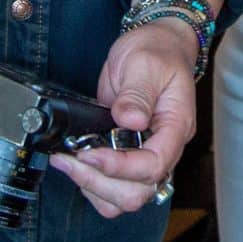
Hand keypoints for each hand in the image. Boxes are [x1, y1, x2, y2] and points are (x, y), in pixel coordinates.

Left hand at [50, 19, 197, 218]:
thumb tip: (129, 120)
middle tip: (70, 161)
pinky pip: (112, 187)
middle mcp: (162, 147)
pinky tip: (76, 164)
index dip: (120, 167)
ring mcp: (143, 153)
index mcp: (175, 127)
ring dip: (93, 188)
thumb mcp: (145, 63)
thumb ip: (137, 93)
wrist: (156, 44)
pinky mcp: (125, 153)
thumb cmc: (157, 51)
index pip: (153, 165)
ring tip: (67, 163)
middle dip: (100, 182)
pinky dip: (92, 184)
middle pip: (137, 192)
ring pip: (123, 197)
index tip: (90, 154)